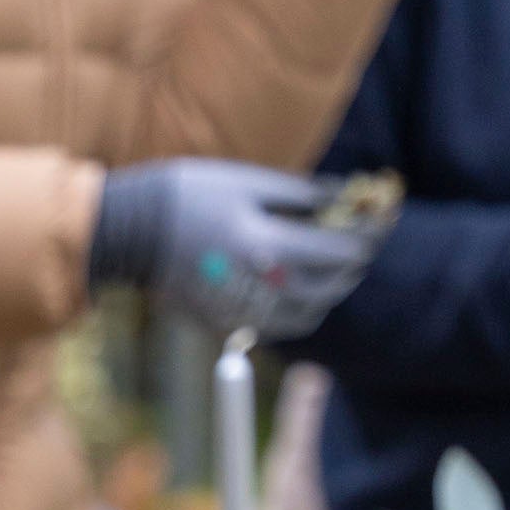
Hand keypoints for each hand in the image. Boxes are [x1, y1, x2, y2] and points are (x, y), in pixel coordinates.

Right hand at [89, 159, 389, 338]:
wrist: (130, 233)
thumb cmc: (187, 195)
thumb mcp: (248, 181)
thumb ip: (300, 195)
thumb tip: (342, 197)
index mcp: (268, 247)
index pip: (338, 250)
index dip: (366, 234)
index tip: (379, 218)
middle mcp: (260, 288)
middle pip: (328, 288)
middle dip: (353, 265)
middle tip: (362, 244)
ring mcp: (241, 311)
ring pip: (307, 316)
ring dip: (329, 295)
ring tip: (333, 272)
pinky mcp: (224, 323)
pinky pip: (277, 327)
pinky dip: (298, 313)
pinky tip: (297, 292)